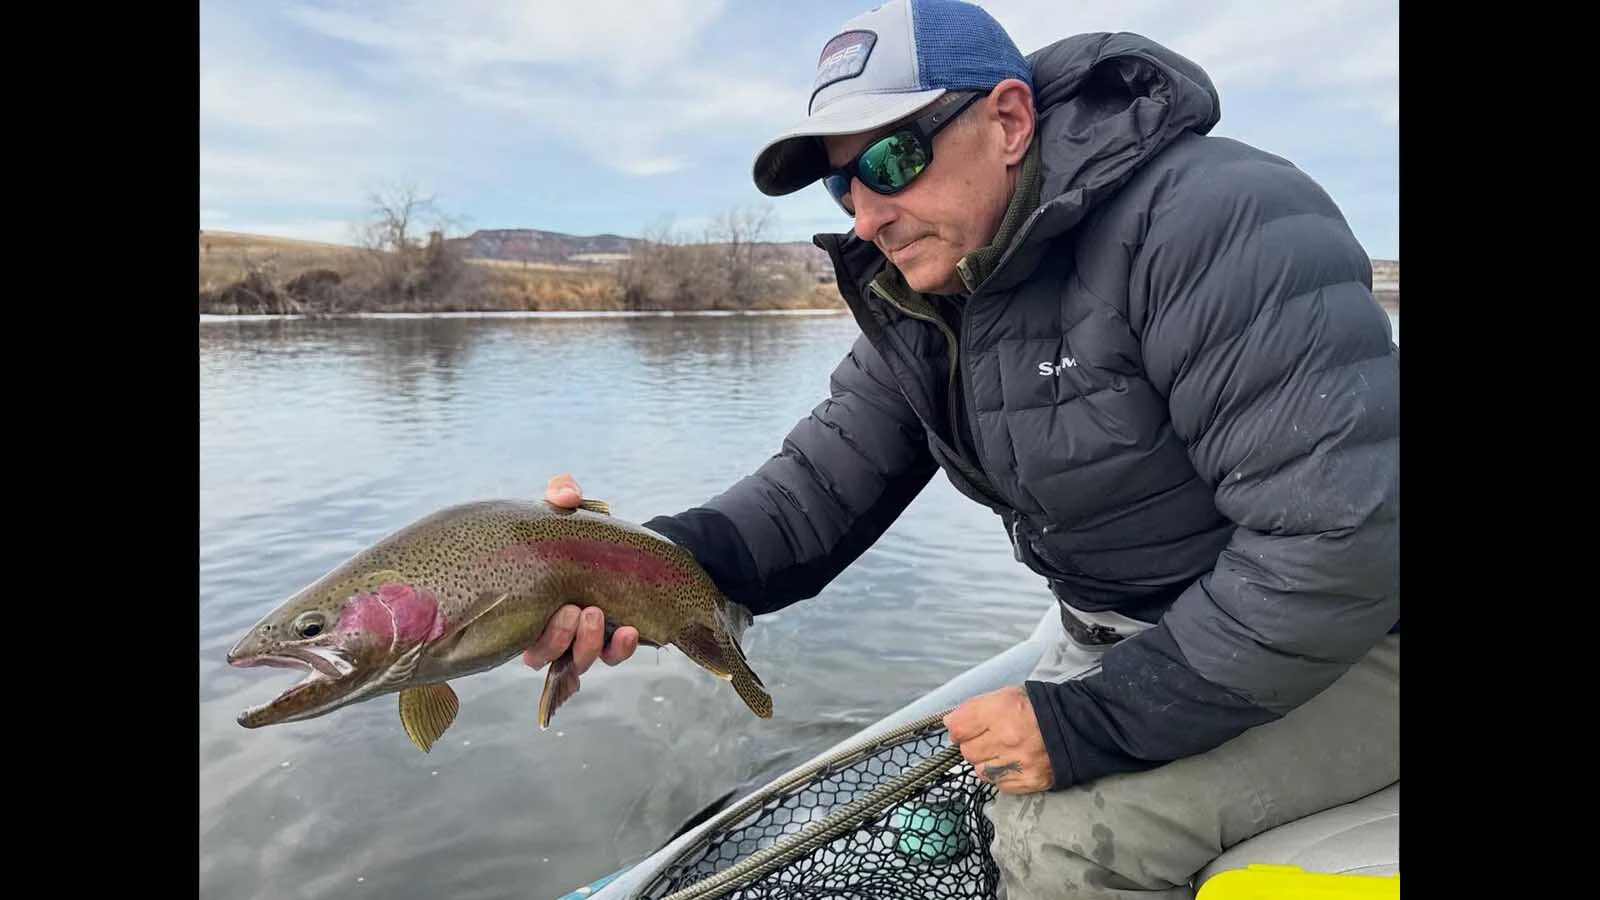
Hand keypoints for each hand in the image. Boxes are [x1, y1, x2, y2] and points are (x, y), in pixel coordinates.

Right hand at [520, 474, 640, 673]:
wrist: (620, 543)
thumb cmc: (579, 531)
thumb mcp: (565, 510)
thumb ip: (561, 493)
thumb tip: (565, 496)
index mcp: (529, 606)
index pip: (518, 636)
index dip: (531, 634)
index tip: (548, 609)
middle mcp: (551, 630)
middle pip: (545, 654)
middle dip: (558, 637)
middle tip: (574, 610)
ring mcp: (582, 639)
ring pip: (579, 659)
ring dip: (587, 643)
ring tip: (596, 614)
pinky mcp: (612, 641)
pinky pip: (613, 656)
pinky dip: (621, 648)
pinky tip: (630, 632)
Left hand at [943, 686, 1053, 793]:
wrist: (1076, 728)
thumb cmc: (1038, 708)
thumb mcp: (1006, 695)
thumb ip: (975, 707)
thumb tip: (949, 722)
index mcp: (1001, 710)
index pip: (958, 728)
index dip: (959, 729)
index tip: (966, 729)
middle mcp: (1007, 738)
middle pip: (967, 752)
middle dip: (974, 746)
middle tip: (989, 740)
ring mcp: (1017, 763)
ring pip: (980, 771)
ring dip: (986, 763)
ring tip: (1002, 753)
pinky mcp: (1026, 781)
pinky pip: (998, 784)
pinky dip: (1000, 775)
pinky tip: (1012, 764)